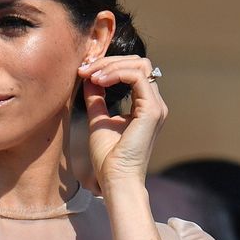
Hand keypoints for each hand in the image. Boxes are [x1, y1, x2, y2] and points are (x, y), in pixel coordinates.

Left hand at [77, 55, 166, 191]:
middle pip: (138, 63)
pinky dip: (116, 74)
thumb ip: (96, 99)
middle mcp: (154, 104)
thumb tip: (88, 77)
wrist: (116, 178)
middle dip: (109, 61)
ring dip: (110, 65)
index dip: (108, 65)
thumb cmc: (108, 157)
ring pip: (139, 66)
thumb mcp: (98, 120)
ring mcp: (155, 107)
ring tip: (90, 75)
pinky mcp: (152, 111)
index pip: (133, 71)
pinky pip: (137, 77)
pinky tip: (98, 81)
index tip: (84, 71)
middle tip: (84, 69)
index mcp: (144, 106)